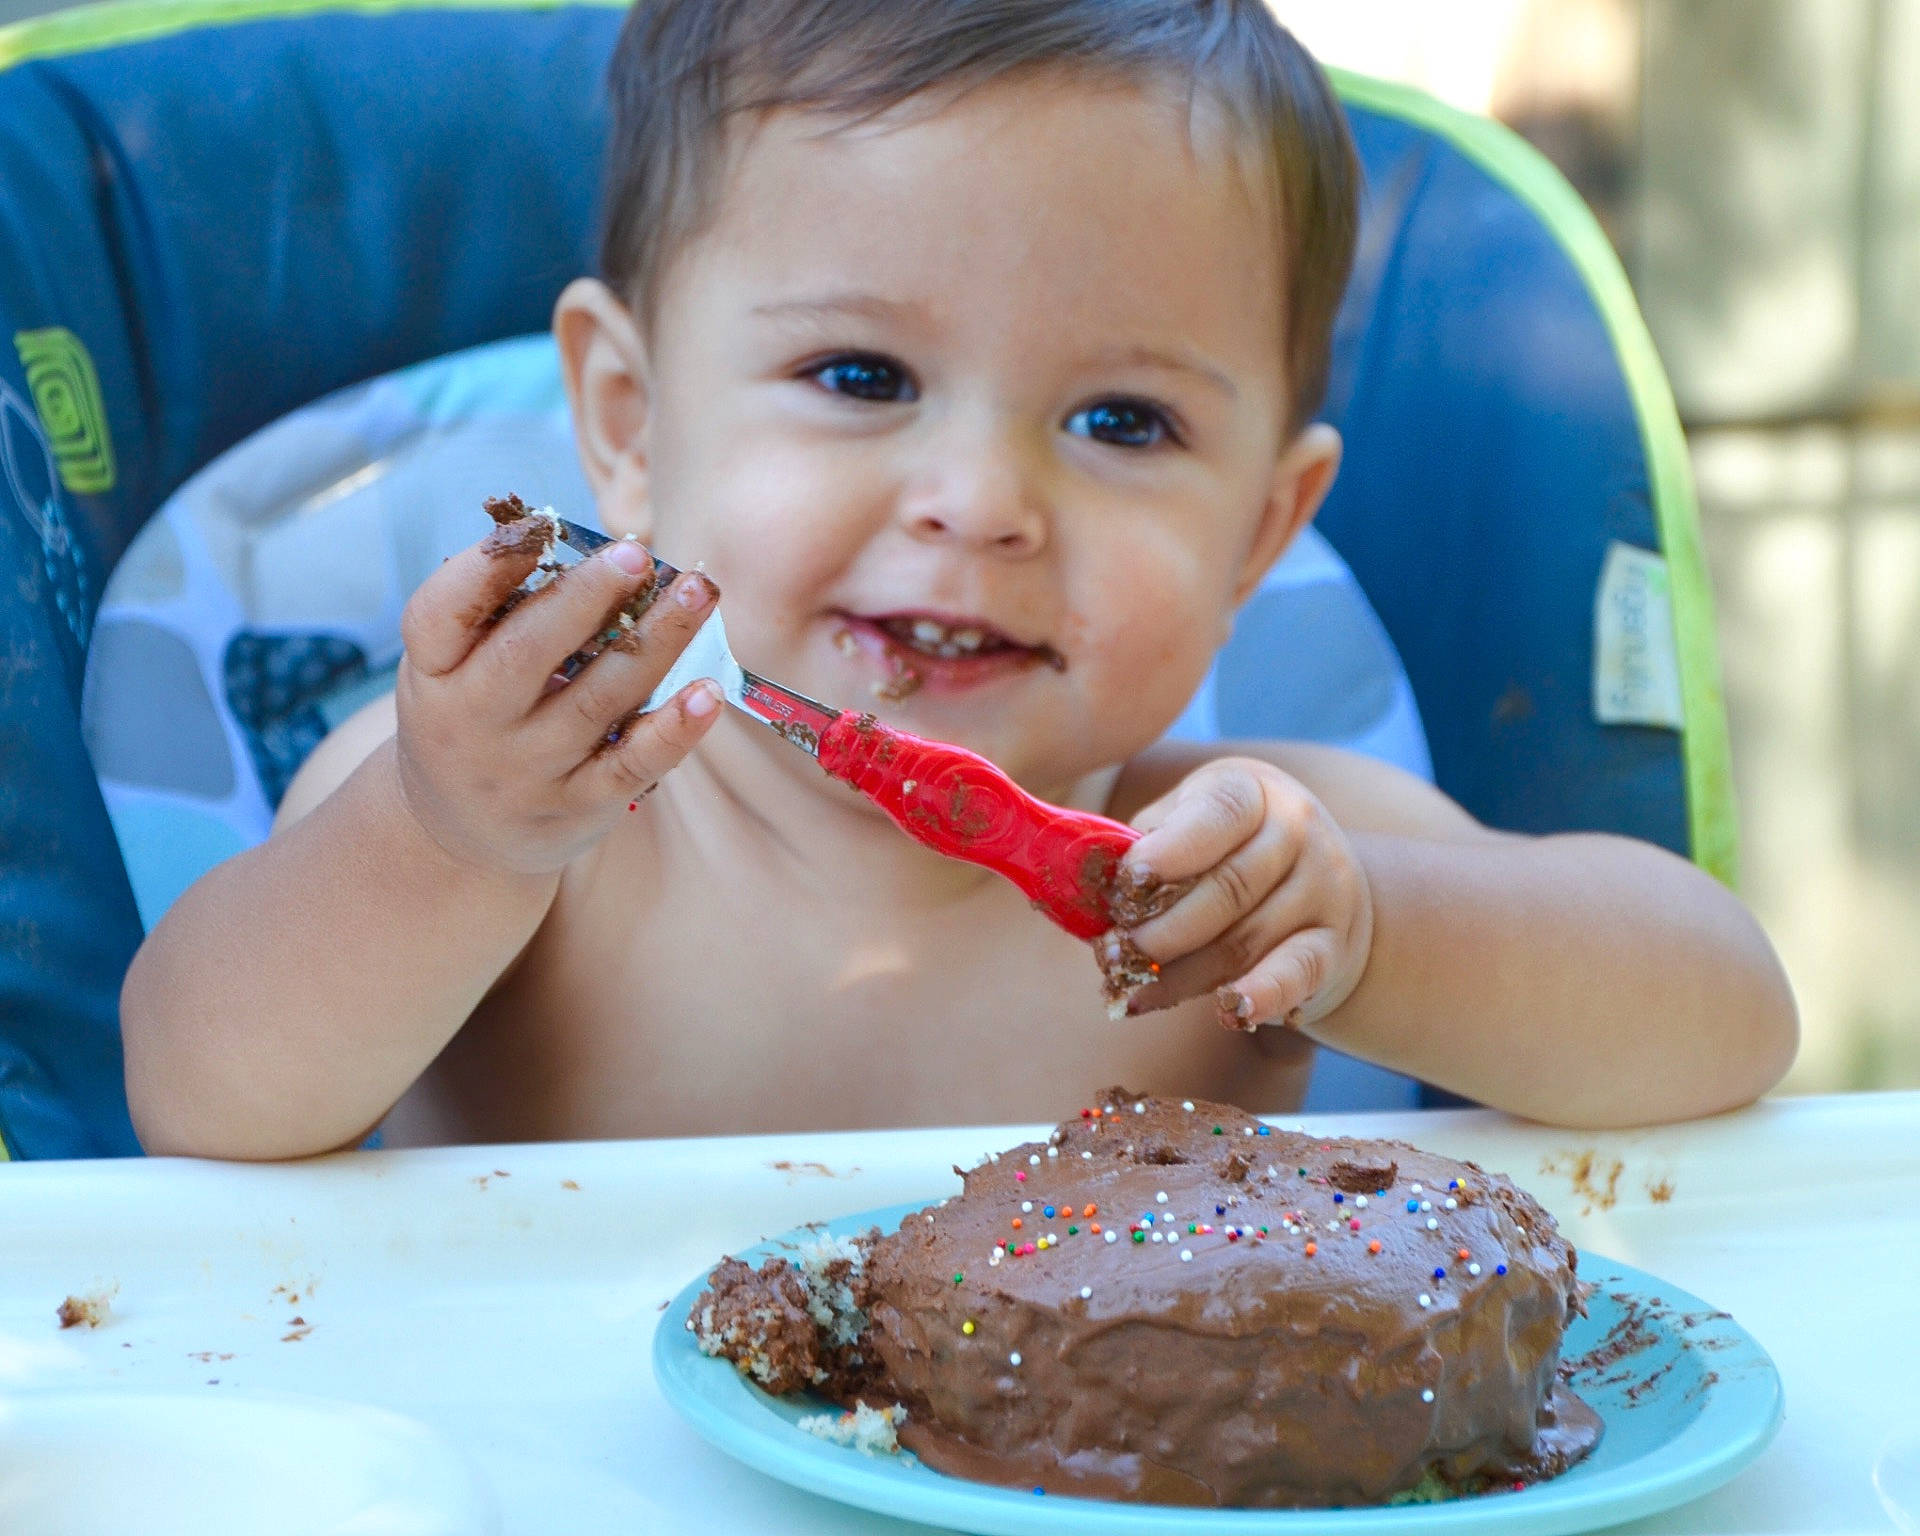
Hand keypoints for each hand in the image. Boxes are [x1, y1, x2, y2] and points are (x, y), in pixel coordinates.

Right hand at [391, 514, 722, 875]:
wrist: (460, 839)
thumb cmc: (472, 720)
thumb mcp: (452, 671)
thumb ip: (500, 616)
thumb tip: (593, 550)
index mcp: (432, 674)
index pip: (440, 616)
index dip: (483, 570)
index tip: (539, 527)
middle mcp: (472, 724)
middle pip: (526, 653)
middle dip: (585, 597)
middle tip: (635, 554)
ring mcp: (527, 770)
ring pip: (598, 700)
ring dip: (655, 642)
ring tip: (697, 592)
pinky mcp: (579, 806)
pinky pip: (632, 765)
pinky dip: (674, 730)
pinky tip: (708, 692)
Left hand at [1107, 757, 1371, 1030]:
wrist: (1323, 886)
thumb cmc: (1225, 852)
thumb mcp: (1185, 825)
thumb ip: (1139, 847)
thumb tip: (1081, 883)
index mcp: (1250, 791)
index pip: (1216, 814)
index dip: (1170, 851)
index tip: (1128, 882)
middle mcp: (1296, 830)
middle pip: (1227, 888)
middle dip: (1161, 932)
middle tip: (1114, 958)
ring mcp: (1324, 887)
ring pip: (1246, 940)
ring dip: (1183, 976)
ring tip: (1135, 994)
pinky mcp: (1333, 943)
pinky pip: (1296, 973)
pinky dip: (1260, 994)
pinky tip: (1227, 1012)